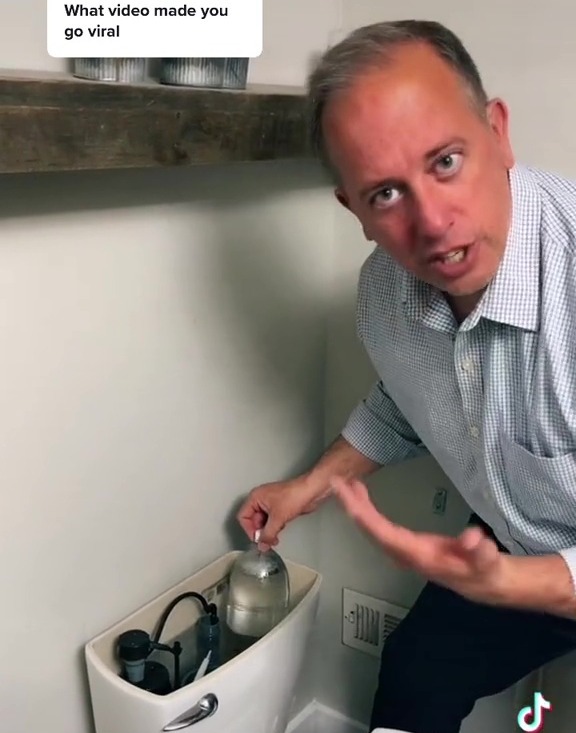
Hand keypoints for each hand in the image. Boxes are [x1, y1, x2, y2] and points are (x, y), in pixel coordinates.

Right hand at [237, 476, 325, 550]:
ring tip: (275, 538)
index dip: (249, 530)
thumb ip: (268, 534)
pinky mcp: (279, 508)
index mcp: (255, 497)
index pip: (243, 517)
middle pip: (253, 521)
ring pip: (263, 522)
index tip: (258, 539)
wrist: (311, 491)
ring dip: (268, 531)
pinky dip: (274, 528)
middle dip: (261, 532)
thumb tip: (261, 545)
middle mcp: (260, 499)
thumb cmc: (294, 495)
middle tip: (268, 541)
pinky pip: (272, 521)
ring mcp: (270, 503)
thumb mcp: (277, 518)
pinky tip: (280, 530)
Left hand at [331, 475, 508, 605]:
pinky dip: (365, 508)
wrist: (483, 582)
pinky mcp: (403, 544)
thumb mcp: (487, 561)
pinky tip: (360, 494)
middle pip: (370, 529)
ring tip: (344, 482)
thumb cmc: (482, 570)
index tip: (348, 500)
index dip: (364, 516)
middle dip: (352, 506)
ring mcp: (401, 549)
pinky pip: (377, 525)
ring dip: (356, 505)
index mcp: (418, 556)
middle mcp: (404, 554)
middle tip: (336, 482)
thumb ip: (481, 552)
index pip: (384, 535)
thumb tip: (473, 539)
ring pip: (371, 527)